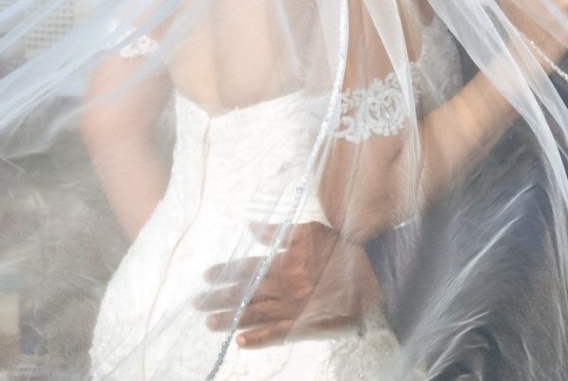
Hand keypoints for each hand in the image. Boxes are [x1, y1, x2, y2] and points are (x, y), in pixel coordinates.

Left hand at [192, 221, 375, 347]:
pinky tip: (240, 343)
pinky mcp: (304, 325)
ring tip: (209, 324)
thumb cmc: (339, 250)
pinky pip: (276, 334)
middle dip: (218, 298)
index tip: (205, 277)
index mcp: (282, 263)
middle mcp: (282, 286)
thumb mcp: (307, 232)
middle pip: (244, 293)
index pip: (246, 269)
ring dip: (230, 320)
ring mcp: (292, 307)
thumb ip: (276, 232)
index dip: (224, 273)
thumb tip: (249, 226)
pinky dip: (258, 339)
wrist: (370, 275)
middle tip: (197, 304)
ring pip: (254, 314)